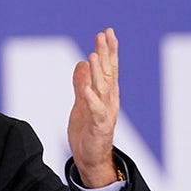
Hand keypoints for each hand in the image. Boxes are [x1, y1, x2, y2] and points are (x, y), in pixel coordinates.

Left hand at [67, 27, 119, 187]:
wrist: (91, 157)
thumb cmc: (88, 129)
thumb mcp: (82, 102)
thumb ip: (81, 83)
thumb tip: (81, 63)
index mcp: (106, 93)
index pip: (109, 67)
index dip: (109, 50)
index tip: (107, 32)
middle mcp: (109, 100)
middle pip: (108, 72)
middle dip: (106, 53)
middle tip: (103, 34)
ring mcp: (106, 112)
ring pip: (103, 88)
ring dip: (98, 71)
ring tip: (93, 54)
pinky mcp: (99, 126)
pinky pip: (95, 111)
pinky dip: (91, 99)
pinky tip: (85, 89)